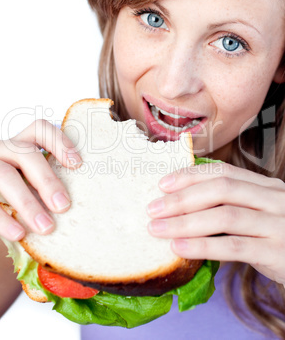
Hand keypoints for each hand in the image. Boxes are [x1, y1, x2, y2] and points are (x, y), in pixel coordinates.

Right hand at [0, 119, 81, 240]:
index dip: (59, 142)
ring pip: (4, 174)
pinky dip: (2, 219)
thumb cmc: (10, 196)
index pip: (39, 130)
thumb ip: (42, 186)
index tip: (77, 164)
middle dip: (46, 179)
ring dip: (27, 203)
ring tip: (46, 227)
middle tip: (63, 206)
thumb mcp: (26, 184)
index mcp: (18, 145)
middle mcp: (0, 149)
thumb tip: (69, 204)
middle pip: (24, 153)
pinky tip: (19, 233)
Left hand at [147, 163, 284, 283]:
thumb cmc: (275, 239)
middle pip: (221, 189)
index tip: (163, 184)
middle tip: (153, 209)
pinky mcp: (277, 252)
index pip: (224, 172)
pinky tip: (179, 248)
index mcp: (266, 186)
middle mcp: (274, 200)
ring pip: (225, 217)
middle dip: (182, 198)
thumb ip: (231, 206)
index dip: (190, 176)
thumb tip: (181, 205)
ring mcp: (278, 225)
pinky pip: (234, 247)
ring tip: (158, 229)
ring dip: (185, 222)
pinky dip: (203, 246)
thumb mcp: (258, 215)